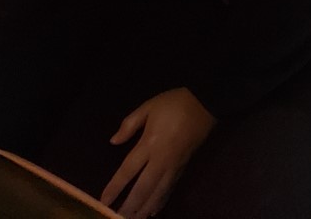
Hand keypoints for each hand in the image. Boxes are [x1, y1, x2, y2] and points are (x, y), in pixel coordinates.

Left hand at [103, 88, 215, 217]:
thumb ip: (129, 124)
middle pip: (143, 188)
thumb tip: (113, 142)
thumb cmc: (174, 104)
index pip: (128, 170)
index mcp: (149, 143)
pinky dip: (161, 202)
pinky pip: (170, 189)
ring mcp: (174, 166)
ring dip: (145, 208)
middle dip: (130, 206)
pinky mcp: (183, 167)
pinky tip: (154, 211)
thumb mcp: (149, 106)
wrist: (205, 103)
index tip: (104, 201)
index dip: (115, 187)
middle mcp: (161, 160)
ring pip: (158, 193)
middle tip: (118, 218)